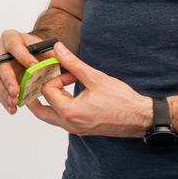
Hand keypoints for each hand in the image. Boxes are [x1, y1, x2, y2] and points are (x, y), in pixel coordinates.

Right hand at [0, 30, 47, 114]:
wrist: (32, 55)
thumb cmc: (37, 51)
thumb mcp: (44, 48)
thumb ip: (50, 53)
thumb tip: (56, 59)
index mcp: (10, 38)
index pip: (13, 46)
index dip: (22, 56)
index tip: (33, 67)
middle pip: (1, 65)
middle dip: (9, 80)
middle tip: (16, 91)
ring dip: (5, 93)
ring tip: (14, 103)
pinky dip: (5, 100)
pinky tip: (12, 107)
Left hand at [24, 42, 152, 136]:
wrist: (141, 117)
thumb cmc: (122, 100)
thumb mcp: (95, 78)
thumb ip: (73, 64)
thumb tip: (57, 49)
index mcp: (70, 112)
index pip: (46, 91)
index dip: (53, 77)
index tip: (66, 70)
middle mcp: (69, 124)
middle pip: (39, 109)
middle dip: (37, 92)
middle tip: (39, 78)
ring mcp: (74, 128)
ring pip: (49, 115)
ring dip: (49, 98)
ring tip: (58, 81)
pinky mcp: (80, 128)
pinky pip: (61, 118)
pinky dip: (59, 104)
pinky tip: (68, 91)